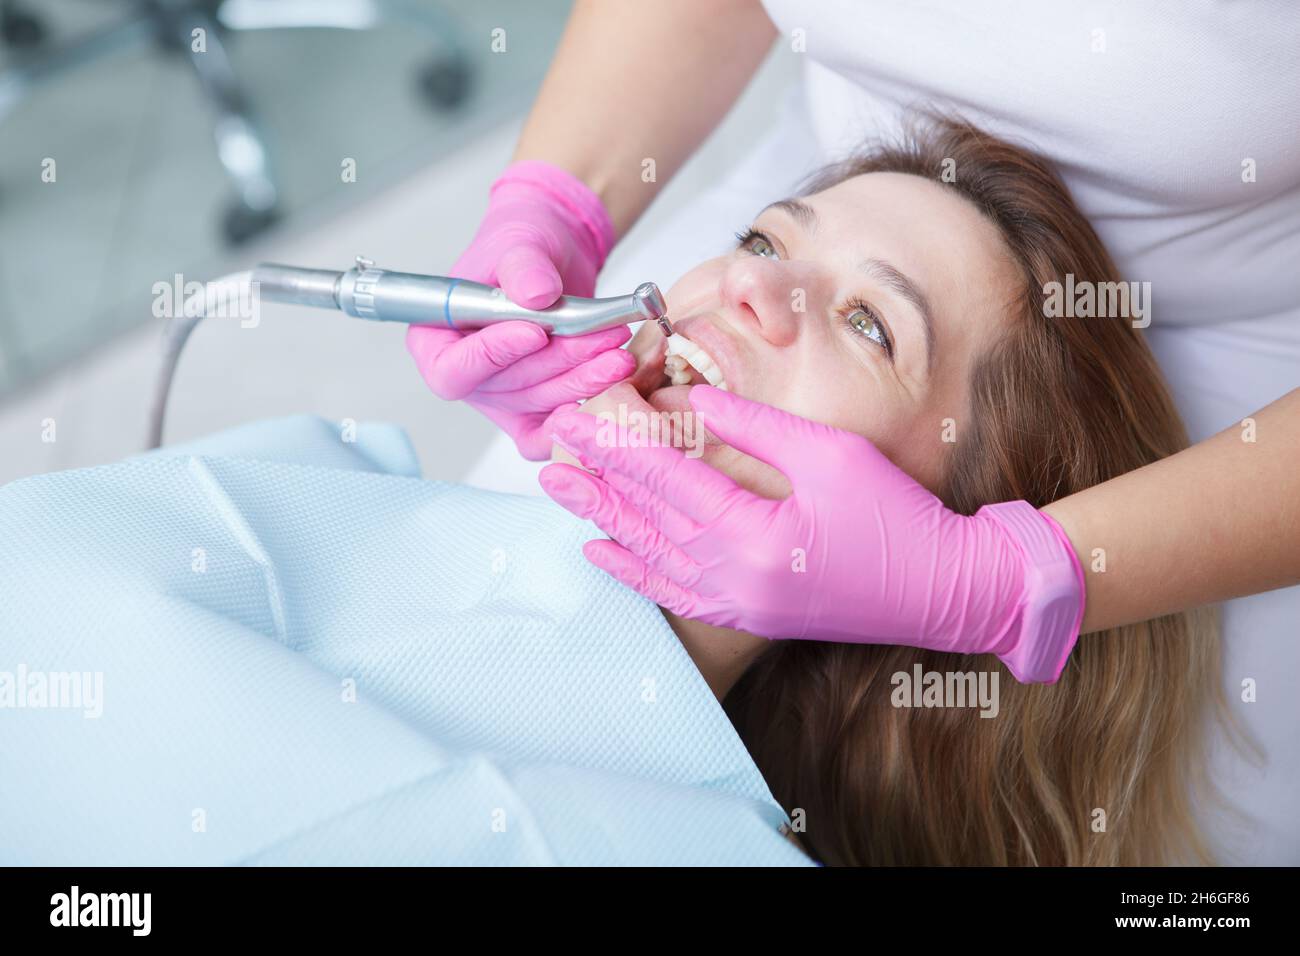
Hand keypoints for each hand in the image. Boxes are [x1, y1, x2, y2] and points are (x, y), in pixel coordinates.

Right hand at [406, 160, 635, 459]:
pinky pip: (555, 428)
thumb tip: (536, 295)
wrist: (557, 258)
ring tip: (620, 352)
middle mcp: (468, 377)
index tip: (535, 332)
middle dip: (559, 362)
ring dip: (585, 379)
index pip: (451, 369)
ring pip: (542, 404)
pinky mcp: (537, 409)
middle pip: (507, 388)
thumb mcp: (520, 242)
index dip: (491, 356)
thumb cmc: (522, 246)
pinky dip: (583, 413)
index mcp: (436, 341)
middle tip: (604, 336)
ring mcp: (503, 398)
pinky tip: (614, 392)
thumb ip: (524, 266)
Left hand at [539, 385, 1084, 682]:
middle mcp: (736, 580)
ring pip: (653, 557)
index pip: (668, 481)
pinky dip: (636, 572)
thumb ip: (759, 427)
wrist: (946, 592)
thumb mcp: (833, 454)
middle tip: (551, 444)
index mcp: (755, 537)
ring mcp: (740, 605)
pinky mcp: (750, 615)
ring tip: (561, 489)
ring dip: (604, 520)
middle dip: (597, 477)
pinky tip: (603, 553)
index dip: (618, 444)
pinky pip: (676, 594)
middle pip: (648, 518)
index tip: (577, 417)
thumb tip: (697, 400)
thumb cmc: (899, 519)